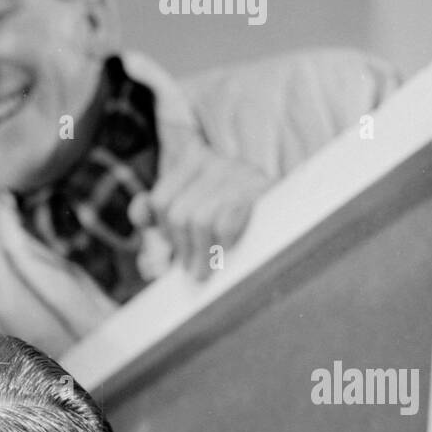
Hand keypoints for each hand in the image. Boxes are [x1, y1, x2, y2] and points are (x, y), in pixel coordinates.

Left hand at [130, 136, 268, 281]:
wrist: (291, 210)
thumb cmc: (234, 220)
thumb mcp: (193, 215)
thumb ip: (159, 217)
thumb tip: (141, 224)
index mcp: (194, 160)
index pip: (159, 202)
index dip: (162, 231)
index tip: (174, 248)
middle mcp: (215, 160)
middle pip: (178, 215)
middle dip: (183, 249)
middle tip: (194, 271)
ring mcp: (238, 171)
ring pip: (199, 221)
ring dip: (202, 254)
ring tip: (205, 272)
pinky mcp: (260, 189)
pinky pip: (225, 223)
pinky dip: (224, 244)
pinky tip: (230, 250)